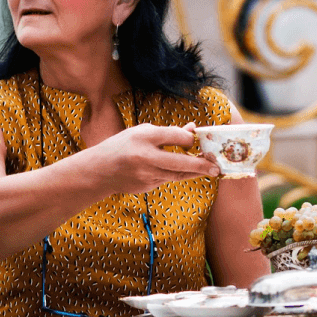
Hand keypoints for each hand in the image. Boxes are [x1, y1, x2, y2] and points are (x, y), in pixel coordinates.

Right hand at [95, 122, 218, 193]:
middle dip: (201, 165)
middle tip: (216, 167)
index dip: (190, 139)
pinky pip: (167, 180)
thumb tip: (193, 129)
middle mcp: (145, 157)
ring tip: (209, 169)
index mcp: (143, 137)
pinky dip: (176, 175)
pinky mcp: (147, 187)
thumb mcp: (142, 132)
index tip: (197, 140)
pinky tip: (184, 170)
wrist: (100, 171)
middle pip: (180, 162)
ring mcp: (146, 175)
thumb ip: (168, 132)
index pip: (175, 136)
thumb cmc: (123, 146)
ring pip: (177, 175)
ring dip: (195, 172)